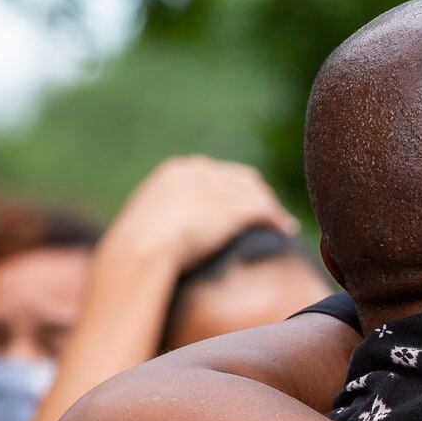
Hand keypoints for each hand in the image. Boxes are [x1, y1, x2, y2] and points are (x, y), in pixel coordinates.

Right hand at [103, 155, 299, 272]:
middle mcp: (201, 171)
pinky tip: (285, 231)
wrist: (140, 249)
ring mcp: (218, 187)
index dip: (234, 189)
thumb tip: (164, 235)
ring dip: (272, 208)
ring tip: (282, 224)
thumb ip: (164, 220)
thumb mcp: (147, 224)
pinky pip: (265, 210)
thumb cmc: (135, 249)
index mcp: (177, 171)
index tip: (242, 204)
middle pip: (241, 178)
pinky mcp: (235, 206)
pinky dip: (278, 219)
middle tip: (270, 213)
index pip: (217, 173)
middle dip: (258, 195)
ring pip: (257, 193)